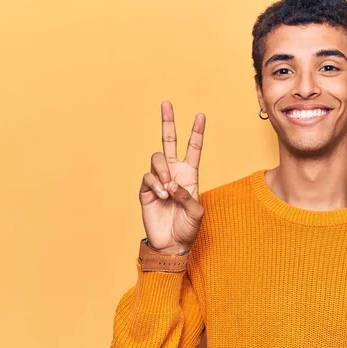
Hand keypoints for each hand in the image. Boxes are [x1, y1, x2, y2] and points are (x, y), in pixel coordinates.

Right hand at [138, 101, 205, 252]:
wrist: (171, 244)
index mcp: (189, 175)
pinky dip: (155, 184)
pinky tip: (161, 194)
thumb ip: (187, 196)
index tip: (201, 115)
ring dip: (163, 171)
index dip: (197, 132)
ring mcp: (159, 180)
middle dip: (168, 122)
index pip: (193, 148)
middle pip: (168, 142)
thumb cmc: (187, 228)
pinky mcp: (146, 190)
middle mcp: (174, 173)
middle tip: (166, 104)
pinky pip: (148, 177)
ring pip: (157, 159)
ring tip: (168, 189)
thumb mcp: (196, 212)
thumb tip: (172, 184)